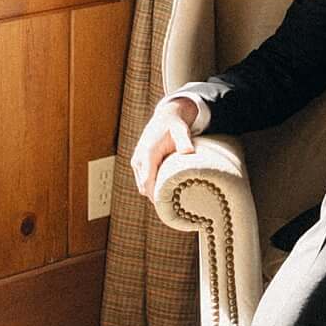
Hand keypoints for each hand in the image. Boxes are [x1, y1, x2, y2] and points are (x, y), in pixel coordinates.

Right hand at [134, 81, 217, 197]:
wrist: (165, 117)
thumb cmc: (174, 126)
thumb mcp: (181, 131)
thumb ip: (184, 141)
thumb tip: (189, 151)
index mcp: (147, 153)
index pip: (147, 182)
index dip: (156, 197)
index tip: (167, 208)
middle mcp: (138, 159)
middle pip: (144, 188)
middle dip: (156, 198)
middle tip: (173, 208)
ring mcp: (136, 162)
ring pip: (142, 187)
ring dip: (153, 193)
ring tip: (170, 202)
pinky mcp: (138, 164)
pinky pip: (143, 182)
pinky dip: (151, 187)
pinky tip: (164, 190)